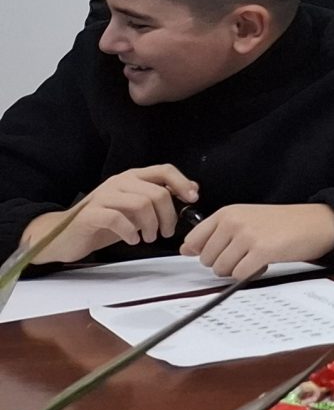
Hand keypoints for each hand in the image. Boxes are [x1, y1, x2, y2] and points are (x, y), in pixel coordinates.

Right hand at [20, 165, 198, 264]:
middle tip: (166, 232)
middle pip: (157, 193)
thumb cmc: (104, 223)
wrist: (64, 235)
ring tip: (148, 237)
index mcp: (132, 178)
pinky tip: (132, 239)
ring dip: (151, 225)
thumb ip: (159, 197)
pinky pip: (118, 219)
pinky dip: (130, 232)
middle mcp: (118, 182)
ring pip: (141, 204)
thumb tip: (192, 190)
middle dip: (168, 216)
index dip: (182, 183)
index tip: (193, 199)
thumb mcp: (136, 208)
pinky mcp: (91, 214)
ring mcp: (103, 197)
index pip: (164, 170)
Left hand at [178, 203, 333, 279]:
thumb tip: (186, 250)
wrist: (318, 223)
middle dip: (223, 263)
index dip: (203, 253)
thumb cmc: (284, 223)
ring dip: (237, 270)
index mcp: (227, 213)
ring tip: (255, 258)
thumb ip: (216, 232)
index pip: (193, 240)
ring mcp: (247, 236)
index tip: (218, 253)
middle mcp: (234, 222)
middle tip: (245, 255)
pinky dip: (249, 274)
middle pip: (206, 259)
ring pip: (221, 269)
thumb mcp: (247, 218)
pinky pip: (239, 274)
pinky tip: (262, 264)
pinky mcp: (261, 251)